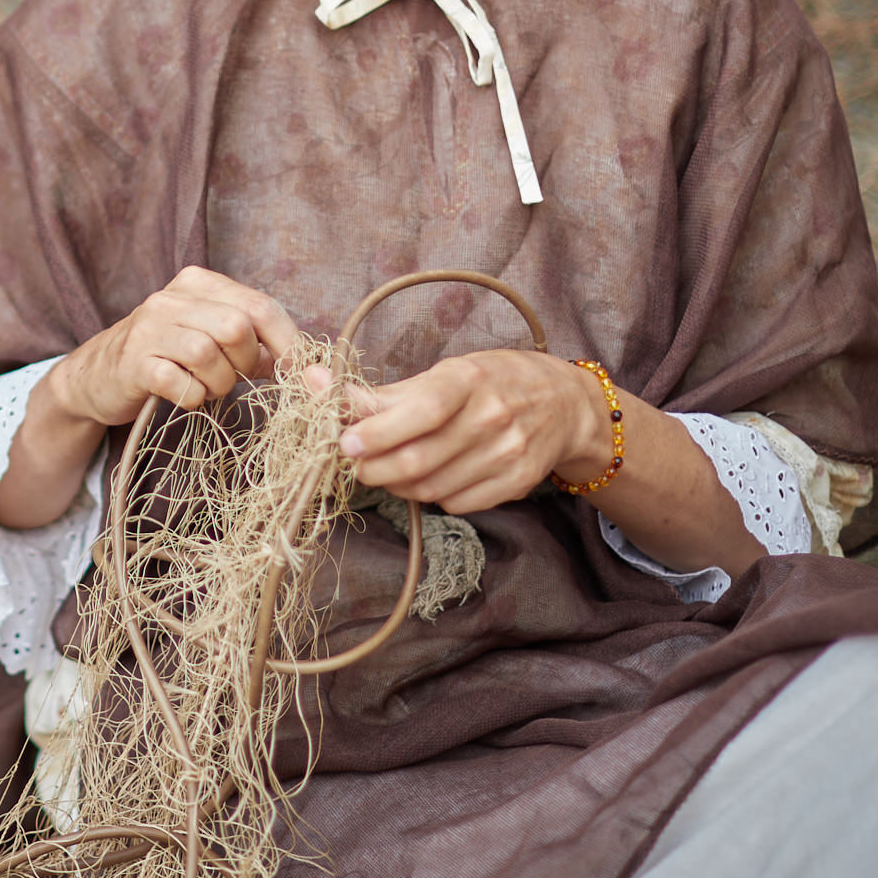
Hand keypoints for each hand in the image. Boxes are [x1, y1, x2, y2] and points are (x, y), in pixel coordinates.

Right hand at [45, 266, 301, 426]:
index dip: (289, 344)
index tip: (301, 374)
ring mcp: (148, 329)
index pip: (259, 306)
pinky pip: (181, 384)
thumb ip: (251, 340)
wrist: (96, 376)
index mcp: (198, 283)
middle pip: (237, 327)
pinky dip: (192, 397)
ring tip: (206, 387)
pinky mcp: (132, 363)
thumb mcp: (209, 336)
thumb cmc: (165, 356)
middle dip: (247, 363)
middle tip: (235, 378)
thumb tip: (303, 364)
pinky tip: (184, 395)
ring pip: (209, 355)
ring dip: (219, 384)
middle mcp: (172, 298)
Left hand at [302, 349, 598, 515]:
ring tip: (385, 469)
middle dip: (373, 468)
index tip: (345, 443)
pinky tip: (426, 478)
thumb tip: (314, 384)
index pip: (421, 411)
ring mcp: (508, 453)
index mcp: (468, 379)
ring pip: (430, 487)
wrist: (563, 403)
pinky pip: (454, 502)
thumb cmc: (488, 382)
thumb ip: (381, 393)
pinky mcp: (516, 483)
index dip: (378, 432)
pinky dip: (429, 496)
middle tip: (354, 463)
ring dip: (395, 484)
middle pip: (418, 460)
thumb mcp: (442, 375)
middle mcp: (493, 416)